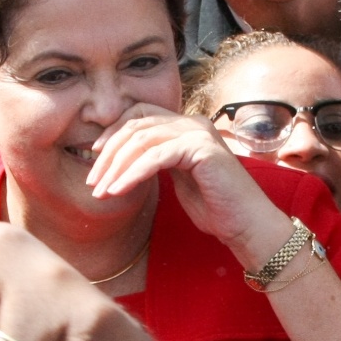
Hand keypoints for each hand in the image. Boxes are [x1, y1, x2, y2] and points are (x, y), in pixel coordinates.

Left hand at [85, 105, 291, 266]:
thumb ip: (157, 162)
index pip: (139, 114)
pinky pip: (155, 156)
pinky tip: (118, 190)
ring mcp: (199, 133)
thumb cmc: (216, 208)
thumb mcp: (179, 179)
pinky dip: (132, 173)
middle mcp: (193, 123)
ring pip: (142, 139)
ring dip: (115, 166)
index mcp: (187, 126)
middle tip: (93, 181)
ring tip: (101, 191)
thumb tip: (120, 160)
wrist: (248, 225)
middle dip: (108, 153)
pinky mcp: (202, 149)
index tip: (94, 158)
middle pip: (136, 124)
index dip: (113, 132)